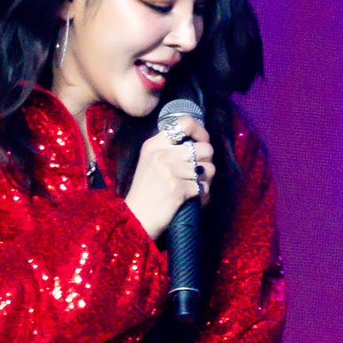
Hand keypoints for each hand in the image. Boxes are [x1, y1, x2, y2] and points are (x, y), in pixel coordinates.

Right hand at [126, 117, 214, 240]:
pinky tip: (194, 200)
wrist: (134, 219)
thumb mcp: (150, 163)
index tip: (203, 141)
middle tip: (200, 173)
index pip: (185, 123)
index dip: (201, 131)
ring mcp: (170, 171)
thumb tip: (201, 144)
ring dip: (206, 181)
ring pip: (208, 169)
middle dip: (207, 162)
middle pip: (204, 148)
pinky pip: (204, 188)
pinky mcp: (178, 188)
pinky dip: (203, 197)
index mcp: (154, 144)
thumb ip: (170, 150)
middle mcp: (162, 154)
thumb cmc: (145, 193)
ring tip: (195, 188)